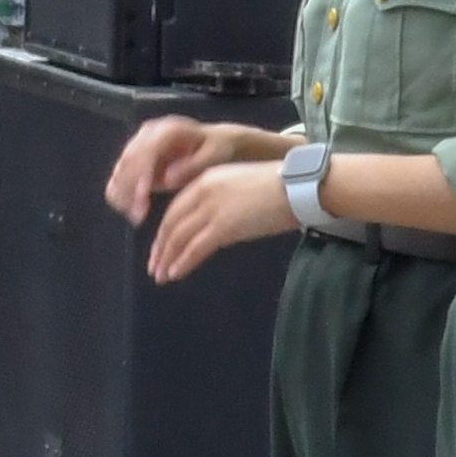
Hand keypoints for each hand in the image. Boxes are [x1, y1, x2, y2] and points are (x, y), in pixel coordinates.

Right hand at [103, 113, 279, 226]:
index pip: (146, 150)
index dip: (141, 173)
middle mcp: (148, 133)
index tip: (142, 195)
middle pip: (128, 160)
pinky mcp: (135, 157)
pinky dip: (120, 192)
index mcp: (168, 129)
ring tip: (135, 215)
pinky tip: (128, 208)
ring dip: (123, 193)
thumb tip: (168, 178)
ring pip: (121, 169)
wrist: (216, 143)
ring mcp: (139, 144)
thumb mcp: (215, 155)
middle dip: (129, 188)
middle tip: (138, 214)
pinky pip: (120, 175)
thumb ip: (193, 165)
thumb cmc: (218, 149)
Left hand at [147, 158, 295, 284]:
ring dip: (167, 259)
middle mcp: (202, 193)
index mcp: (204, 180)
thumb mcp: (238, 186)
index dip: (166, 231)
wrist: (301, 186)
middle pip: (172, 223)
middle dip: (161, 247)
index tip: (160, 247)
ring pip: (180, 237)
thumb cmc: (279, 187)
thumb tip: (208, 225)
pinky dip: (183, 262)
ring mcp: (212, 209)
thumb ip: (218, 201)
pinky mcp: (225, 226)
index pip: (176, 208)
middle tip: (154, 266)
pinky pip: (196, 247)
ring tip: (161, 275)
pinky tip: (175, 274)